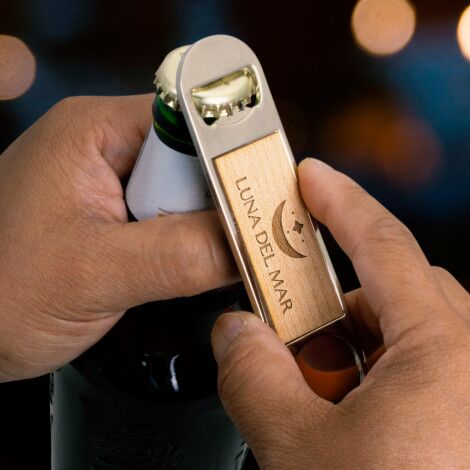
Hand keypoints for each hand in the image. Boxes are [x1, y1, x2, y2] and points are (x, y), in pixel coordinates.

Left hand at [0, 95, 235, 380]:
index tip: (264, 199)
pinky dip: (188, 245)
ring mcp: (114, 182)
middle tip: (233, 247)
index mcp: (96, 130)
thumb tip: (252, 243)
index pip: (193, 120)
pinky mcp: (119, 214)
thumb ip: (178, 256)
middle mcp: (108, 147)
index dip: (233, 158)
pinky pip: (173, 219)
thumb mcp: (94, 274)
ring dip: (201, 230)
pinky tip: (184, 269)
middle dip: (218, 205)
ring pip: (189, 195)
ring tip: (197, 265)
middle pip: (197, 160)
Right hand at [211, 159, 468, 468]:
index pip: (382, 243)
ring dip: (357, 348)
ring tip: (322, 392)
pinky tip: (355, 417)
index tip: (310, 176)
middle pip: (393, 291)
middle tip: (291, 326)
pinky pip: (427, 368)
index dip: (338, 201)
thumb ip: (254, 378)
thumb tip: (232, 333)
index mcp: (446, 354)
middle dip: (334, 302)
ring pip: (409, 333)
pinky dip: (382, 376)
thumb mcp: (300, 453)